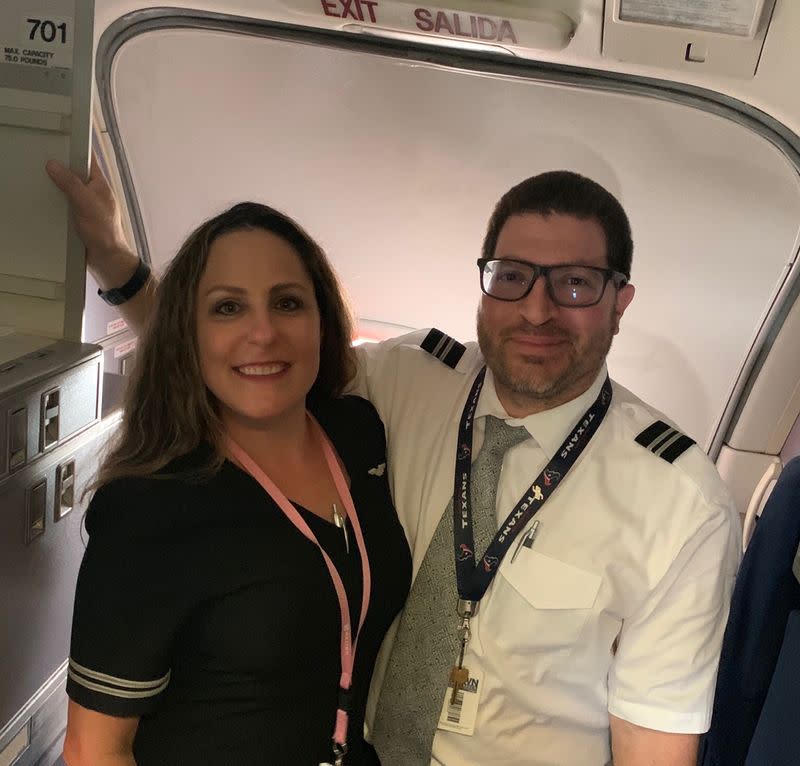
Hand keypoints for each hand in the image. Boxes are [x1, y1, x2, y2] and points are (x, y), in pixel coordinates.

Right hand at [45, 152, 131, 269]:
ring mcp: (87, 205)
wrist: (106, 258)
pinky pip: (66, 204)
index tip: (63, 141)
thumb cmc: (104, 231)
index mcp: (100, 185)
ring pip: (70, 190)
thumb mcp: (85, 202)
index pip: (89, 160)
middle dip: (62, 168)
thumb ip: (71, 183)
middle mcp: (94, 193)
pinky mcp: (80, 217)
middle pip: (76, 174)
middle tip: (45, 161)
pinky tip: (48, 201)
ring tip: (43, 180)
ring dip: (58, 187)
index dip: (78, 149)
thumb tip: (54, 165)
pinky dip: (58, 202)